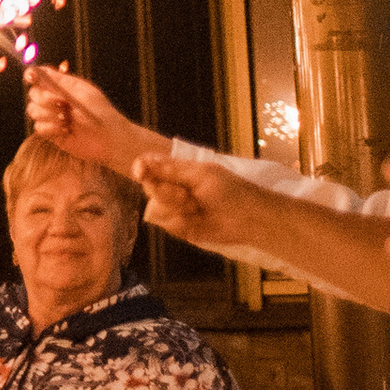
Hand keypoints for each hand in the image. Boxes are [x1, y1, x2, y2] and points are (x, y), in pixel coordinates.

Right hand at [21, 63, 163, 181]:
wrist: (109, 139)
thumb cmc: (100, 113)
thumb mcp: (82, 92)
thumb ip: (59, 81)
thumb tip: (39, 69)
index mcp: (62, 87)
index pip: (40, 78)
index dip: (32, 76)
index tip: (30, 77)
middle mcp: (54, 101)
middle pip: (33, 94)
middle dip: (45, 98)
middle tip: (62, 103)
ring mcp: (51, 117)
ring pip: (33, 111)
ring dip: (49, 114)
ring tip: (67, 119)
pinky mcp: (51, 133)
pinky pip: (38, 127)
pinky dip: (51, 128)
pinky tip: (65, 130)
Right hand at [135, 146, 258, 250]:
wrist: (249, 220)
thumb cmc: (230, 191)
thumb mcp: (200, 174)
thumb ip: (170, 169)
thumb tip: (140, 162)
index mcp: (178, 171)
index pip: (149, 166)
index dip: (142, 169)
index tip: (140, 173)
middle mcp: (173, 188)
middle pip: (150, 188)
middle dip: (167, 193)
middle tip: (188, 195)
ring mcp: (176, 209)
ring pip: (157, 208)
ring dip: (177, 209)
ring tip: (198, 209)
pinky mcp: (181, 227)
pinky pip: (168, 225)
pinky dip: (183, 223)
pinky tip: (198, 221)